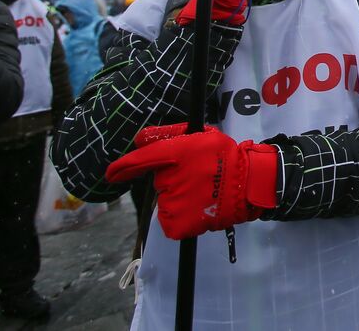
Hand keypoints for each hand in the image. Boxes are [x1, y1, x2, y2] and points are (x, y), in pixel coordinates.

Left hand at [105, 124, 278, 239]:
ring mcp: (172, 203)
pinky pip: (170, 219)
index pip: (142, 160)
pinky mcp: (176, 224)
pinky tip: (199, 208)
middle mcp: (170, 179)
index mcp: (175, 154)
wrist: (248, 184)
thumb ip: (169, 135)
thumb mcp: (201, 136)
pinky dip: (181, 216)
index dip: (123, 168)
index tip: (110, 176)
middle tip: (198, 177)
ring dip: (179, 198)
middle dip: (173, 179)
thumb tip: (138, 140)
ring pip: (166, 200)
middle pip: (160, 181)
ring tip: (203, 193)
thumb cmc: (224, 157)